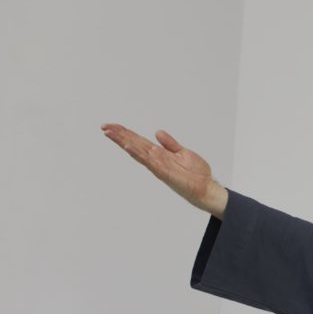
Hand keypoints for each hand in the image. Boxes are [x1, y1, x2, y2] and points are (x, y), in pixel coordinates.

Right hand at [100, 123, 226, 215]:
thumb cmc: (197, 174)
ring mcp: (159, 166)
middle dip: (119, 135)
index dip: (125, 133)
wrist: (207, 188)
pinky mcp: (164, 173)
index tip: (111, 126)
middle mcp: (156, 159)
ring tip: (110, 133)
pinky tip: (129, 147)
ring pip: (137, 151)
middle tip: (103, 126)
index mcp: (160, 153)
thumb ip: (170, 144)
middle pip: (134, 144)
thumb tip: (157, 132)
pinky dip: (139, 154)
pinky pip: (149, 162)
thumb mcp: (183, 153)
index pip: (139, 140)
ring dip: (124, 142)